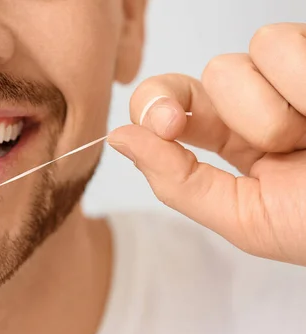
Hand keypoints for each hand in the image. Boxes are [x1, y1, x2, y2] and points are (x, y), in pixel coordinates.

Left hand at [108, 23, 305, 266]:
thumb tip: (118, 138)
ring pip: (251, 52)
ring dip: (279, 106)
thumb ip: (178, 182)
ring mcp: (300, 75)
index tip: (169, 126)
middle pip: (211, 73)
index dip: (158, 105)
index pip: (173, 103)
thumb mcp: (247, 219)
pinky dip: (303, 84)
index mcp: (236, 141)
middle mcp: (266, 102)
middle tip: (279, 143)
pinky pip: (288, 42)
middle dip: (237, 112)